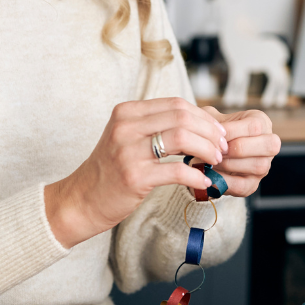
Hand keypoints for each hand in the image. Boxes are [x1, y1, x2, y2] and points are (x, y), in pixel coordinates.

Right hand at [45, 98, 225, 247]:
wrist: (81, 200)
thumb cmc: (111, 170)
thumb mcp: (127, 137)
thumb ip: (155, 126)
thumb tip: (199, 124)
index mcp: (127, 112)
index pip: (176, 104)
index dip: (204, 117)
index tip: (218, 132)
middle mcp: (126, 126)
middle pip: (183, 117)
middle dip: (210, 132)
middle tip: (222, 147)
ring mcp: (128, 151)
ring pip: (183, 138)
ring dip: (207, 150)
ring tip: (215, 162)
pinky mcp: (134, 177)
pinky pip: (177, 171)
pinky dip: (197, 176)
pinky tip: (204, 181)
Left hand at [204, 106, 279, 196]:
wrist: (208, 152)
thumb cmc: (214, 132)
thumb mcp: (213, 120)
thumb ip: (212, 122)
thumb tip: (210, 132)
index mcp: (261, 122)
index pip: (255, 126)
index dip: (232, 131)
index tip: (213, 134)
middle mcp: (269, 145)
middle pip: (268, 146)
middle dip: (237, 148)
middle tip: (217, 150)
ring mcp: (264, 166)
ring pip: (258, 166)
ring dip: (229, 165)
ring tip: (210, 161)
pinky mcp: (252, 184)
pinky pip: (243, 186)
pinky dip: (224, 181)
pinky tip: (210, 174)